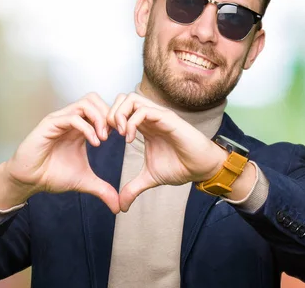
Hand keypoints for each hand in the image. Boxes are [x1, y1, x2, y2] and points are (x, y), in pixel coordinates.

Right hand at [0, 93, 119, 213]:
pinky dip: (87, 127)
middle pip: (95, 99)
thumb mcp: (85, 181)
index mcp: (80, 127)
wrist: (29, 181)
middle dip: (110, 114)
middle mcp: (71, 119)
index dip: (116, 119)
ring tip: (104, 138)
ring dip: (100, 118)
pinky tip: (94, 142)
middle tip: (117, 134)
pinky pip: (72, 117)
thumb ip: (103, 190)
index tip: (125, 136)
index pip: (102, 109)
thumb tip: (119, 207)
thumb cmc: (52, 175)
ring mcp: (60, 120)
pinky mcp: (49, 124)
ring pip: (86, 103)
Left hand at [107, 93, 226, 211]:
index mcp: (145, 126)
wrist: (201, 168)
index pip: (120, 109)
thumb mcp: (150, 178)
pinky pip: (144, 110)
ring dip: (119, 115)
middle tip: (108, 135)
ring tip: (119, 135)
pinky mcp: (167, 118)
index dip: (108, 122)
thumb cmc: (180, 167)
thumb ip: (133, 188)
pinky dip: (131, 122)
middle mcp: (150, 116)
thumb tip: (121, 206)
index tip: (104, 140)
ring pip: (131, 98)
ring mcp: (159, 115)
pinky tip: (129, 139)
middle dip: (109, 114)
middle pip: (122, 98)